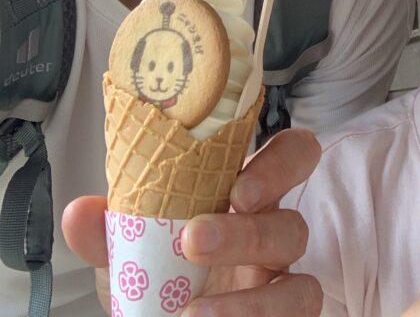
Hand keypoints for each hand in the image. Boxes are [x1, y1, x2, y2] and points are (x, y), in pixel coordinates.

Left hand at [62, 127, 322, 316]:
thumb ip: (110, 232)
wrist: (158, 315)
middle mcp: (274, 235)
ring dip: (251, 304)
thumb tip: (79, 211)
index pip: (295, 156)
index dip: (282, 164)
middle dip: (248, 234)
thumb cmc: (158, 273)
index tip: (239, 189)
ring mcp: (281, 285)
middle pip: (292, 224)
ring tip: (193, 315)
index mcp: (248, 196)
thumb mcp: (132, 250)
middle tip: (194, 242)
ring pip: (301, 287)